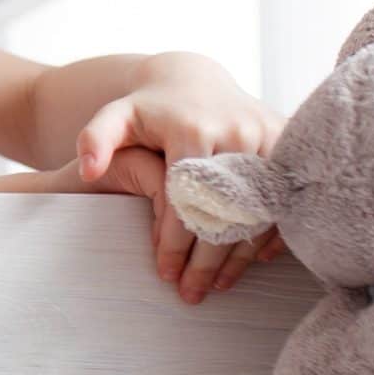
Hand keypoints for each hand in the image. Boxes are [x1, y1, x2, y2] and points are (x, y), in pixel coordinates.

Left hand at [74, 54, 284, 302]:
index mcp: (192, 130)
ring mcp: (265, 136)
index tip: (165, 275)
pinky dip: (270, 231)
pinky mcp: (284, 142)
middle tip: (191, 294)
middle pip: (224, 211)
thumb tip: (89, 171)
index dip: (176, 242)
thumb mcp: (115, 118)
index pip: (185, 200)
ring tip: (218, 286)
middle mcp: (235, 132)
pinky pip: (284, 197)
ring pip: (257, 210)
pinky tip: (253, 261)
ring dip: (240, 254)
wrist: (194, 80)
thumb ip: (94, 140)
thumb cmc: (149, 109)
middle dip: (207, 260)